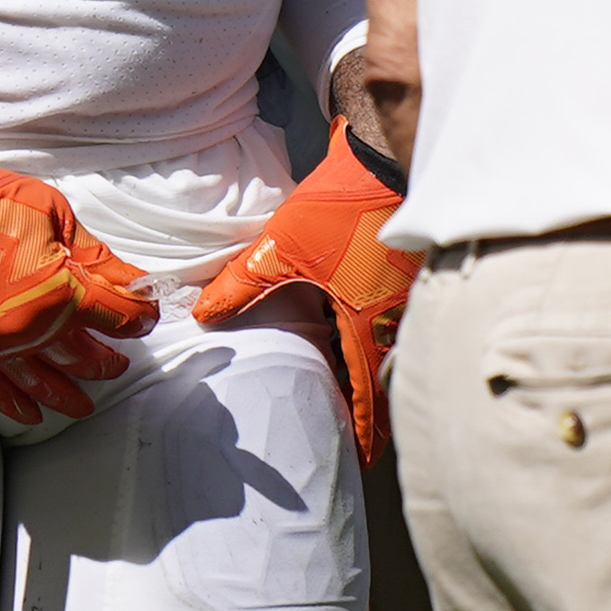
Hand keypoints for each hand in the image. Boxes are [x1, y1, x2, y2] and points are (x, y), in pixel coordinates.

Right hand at [0, 165, 157, 425]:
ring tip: (86, 404)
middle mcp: (33, 329)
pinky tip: (34, 415)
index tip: (147, 316)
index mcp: (61, 292)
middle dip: (107, 360)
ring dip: (70, 396)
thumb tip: (134, 282)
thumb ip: (96, 257)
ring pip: (45, 384)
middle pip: (85, 358)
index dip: (140, 317)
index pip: (118, 317)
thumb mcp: (56, 216)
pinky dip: (17, 405)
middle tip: (118, 361)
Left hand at [197, 121, 417, 460]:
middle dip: (372, 406)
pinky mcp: (407, 267)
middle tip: (356, 428)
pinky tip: (360, 323)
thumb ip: (241, 285)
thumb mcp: (281, 247)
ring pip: (391, 345)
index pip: (369, 395)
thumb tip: (204, 315)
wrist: (383, 153)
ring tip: (355, 384)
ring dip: (376, 368)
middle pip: (385, 376)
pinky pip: (396, 314)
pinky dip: (380, 330)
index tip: (363, 457)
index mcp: (366, 323)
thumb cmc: (341, 205)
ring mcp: (406, 291)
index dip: (365, 429)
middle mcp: (393, 316)